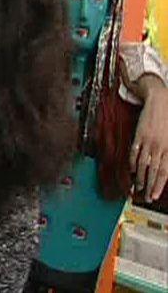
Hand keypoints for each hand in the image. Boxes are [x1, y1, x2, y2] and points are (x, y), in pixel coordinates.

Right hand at [129, 87, 167, 201]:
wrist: (159, 100)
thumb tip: (167, 167)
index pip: (164, 172)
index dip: (158, 185)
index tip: (154, 195)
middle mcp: (158, 146)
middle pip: (153, 171)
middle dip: (149, 186)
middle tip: (146, 197)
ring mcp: (147, 142)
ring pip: (142, 164)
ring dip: (140, 178)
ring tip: (137, 188)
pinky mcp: (138, 136)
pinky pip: (134, 153)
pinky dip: (132, 163)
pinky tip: (132, 171)